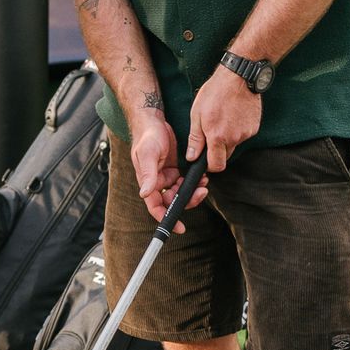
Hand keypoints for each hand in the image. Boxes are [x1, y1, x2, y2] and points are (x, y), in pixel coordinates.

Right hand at [128, 115, 206, 230]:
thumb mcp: (147, 154)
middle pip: (173, 201)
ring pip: (182, 192)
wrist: (154, 121)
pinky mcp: (176, 170)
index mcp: (148, 182)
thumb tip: (145, 193)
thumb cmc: (147, 136)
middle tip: (201, 192)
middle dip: (188, 200)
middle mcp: (158, 182)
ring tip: (204, 182)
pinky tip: (202, 176)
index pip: (156, 206)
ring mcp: (167, 176)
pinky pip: (187, 181)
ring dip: (193, 191)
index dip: (166, 218)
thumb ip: (148, 174)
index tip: (180, 227)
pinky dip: (195, 181)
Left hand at [186, 67, 261, 173]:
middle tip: (213, 130)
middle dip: (218, 149)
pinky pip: (243, 135)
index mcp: (217, 137)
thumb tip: (192, 157)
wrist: (238, 78)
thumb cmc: (215, 92)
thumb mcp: (197, 113)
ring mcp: (246, 134)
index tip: (206, 158)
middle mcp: (234, 138)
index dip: (209, 165)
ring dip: (228, 137)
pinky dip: (238, 129)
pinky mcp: (254, 128)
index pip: (216, 166)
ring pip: (235, 144)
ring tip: (224, 117)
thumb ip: (195, 138)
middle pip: (225, 156)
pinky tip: (234, 114)